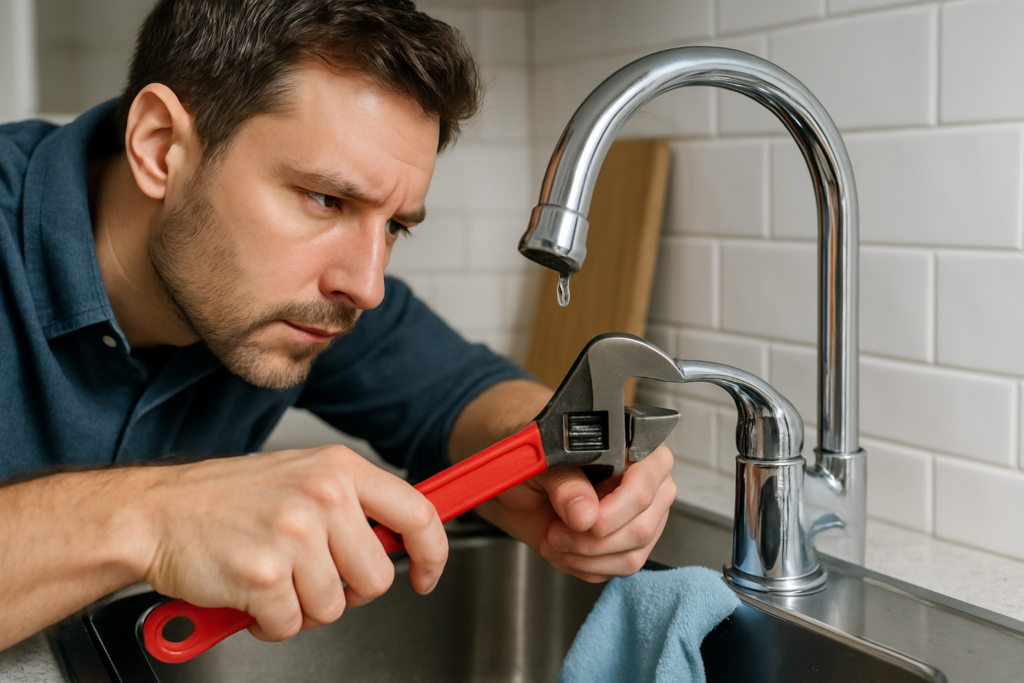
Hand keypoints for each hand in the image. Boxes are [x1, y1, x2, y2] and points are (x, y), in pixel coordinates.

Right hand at [139, 445, 447, 640]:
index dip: (432, 553)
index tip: (424, 574)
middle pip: (376, 577)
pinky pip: (290, 625)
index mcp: (340, 469)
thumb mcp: (302, 477)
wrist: (156, 512)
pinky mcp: (263, 574)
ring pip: (334, 607)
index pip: (417, 512)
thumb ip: (353, 505)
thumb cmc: (228, 499)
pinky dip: (269, 622)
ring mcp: (293, 533)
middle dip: (345, 591)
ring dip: (301, 606)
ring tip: (271, 577)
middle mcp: (323, 495)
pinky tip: (248, 593)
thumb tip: (399, 540)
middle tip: (307, 575)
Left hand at [473, 444, 676, 581]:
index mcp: (631, 447)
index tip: (579, 519)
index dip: (613, 510)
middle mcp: (643, 481)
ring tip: (554, 538)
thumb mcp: (540, 461)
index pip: (644, 484)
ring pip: (630, 555)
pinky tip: (562, 547)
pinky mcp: (625, 543)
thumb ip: (564, 483)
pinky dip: (581, 565)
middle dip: (592, 539)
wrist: (515, 480)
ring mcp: (638, 515)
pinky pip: (614, 569)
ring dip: (584, 556)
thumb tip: (585, 513)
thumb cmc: (532, 456)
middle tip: (557, 530)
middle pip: (641, 528)